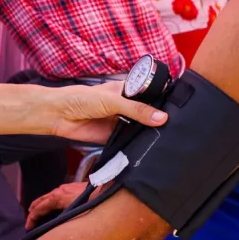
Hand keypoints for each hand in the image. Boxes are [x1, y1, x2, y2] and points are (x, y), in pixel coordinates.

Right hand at [27, 182, 88, 228]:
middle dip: (33, 210)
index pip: (39, 207)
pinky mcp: (73, 187)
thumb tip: (54, 231)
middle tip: (29, 221)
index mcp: (57, 197)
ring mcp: (66, 187)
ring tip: (37, 213)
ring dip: (41, 205)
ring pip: (48, 196)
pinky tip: (53, 206)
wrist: (108, 191)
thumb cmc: (92, 204)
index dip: (32, 218)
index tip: (28, 227)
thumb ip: (62, 221)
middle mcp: (60, 190)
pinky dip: (49, 201)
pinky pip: (56, 194)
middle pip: (41, 200)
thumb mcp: (75, 215)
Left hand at [47, 81, 166, 145]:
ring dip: (148, 133)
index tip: (179, 110)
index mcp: (126, 91)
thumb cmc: (81, 98)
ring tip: (168, 139)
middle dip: (158, 120)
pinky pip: (129, 141)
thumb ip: (136, 109)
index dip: (162, 102)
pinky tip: (149, 148)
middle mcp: (126, 106)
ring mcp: (120, 122)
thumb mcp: (112, 100)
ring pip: (140, 129)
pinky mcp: (114, 136)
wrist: (59, 115)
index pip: (150, 95)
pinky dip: (137, 144)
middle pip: (147, 114)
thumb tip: (162, 117)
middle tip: (178, 128)